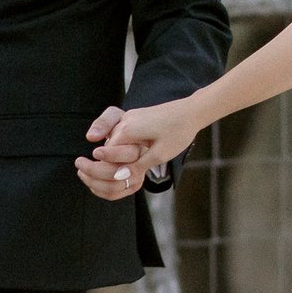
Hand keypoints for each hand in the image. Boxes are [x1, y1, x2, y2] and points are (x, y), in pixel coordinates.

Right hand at [77, 99, 200, 199]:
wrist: (191, 111)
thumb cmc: (178, 132)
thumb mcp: (159, 154)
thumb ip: (137, 165)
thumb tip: (121, 177)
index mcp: (128, 130)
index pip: (106, 153)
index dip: (106, 169)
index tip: (104, 181)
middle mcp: (125, 122)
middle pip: (107, 147)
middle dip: (105, 163)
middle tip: (100, 174)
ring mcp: (129, 118)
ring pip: (113, 141)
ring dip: (114, 155)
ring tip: (112, 168)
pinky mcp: (135, 118)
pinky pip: (121, 135)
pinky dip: (120, 147)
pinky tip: (127, 156)